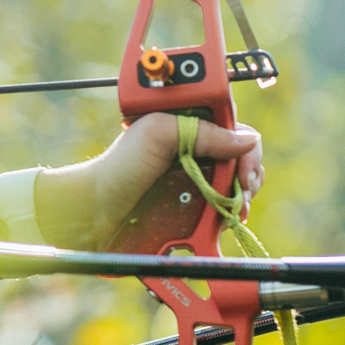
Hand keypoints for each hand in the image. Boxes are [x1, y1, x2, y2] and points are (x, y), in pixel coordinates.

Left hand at [33, 114, 262, 250]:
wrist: (95, 212)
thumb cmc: (118, 168)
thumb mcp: (156, 134)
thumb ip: (201, 131)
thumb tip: (247, 141)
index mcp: (188, 124)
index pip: (234, 125)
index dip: (245, 143)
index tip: (242, 163)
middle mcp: (197, 150)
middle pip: (242, 156)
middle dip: (249, 171)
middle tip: (243, 188)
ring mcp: (197, 179)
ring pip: (238, 183)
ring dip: (244, 195)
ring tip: (236, 207)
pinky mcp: (195, 206)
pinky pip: (224, 208)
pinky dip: (231, 214)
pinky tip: (227, 220)